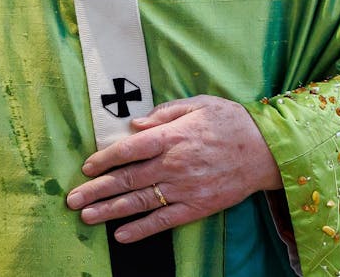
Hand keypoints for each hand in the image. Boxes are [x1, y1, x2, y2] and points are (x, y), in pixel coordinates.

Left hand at [64, 95, 278, 243]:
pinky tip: (121, 235)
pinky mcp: (197, 206)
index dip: (105, 159)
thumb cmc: (230, 122)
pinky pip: (164, 221)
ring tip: (86, 217)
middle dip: (96, 190)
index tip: (86, 168)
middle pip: (127, 179)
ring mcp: (185, 188)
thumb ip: (164, 113)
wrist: (267, 150)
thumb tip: (135, 124)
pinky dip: (142, 229)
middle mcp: (174, 164)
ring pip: (140, 202)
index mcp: (172, 136)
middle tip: (72, 199)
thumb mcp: (198, 104)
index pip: (129, 149)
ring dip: (110, 211)